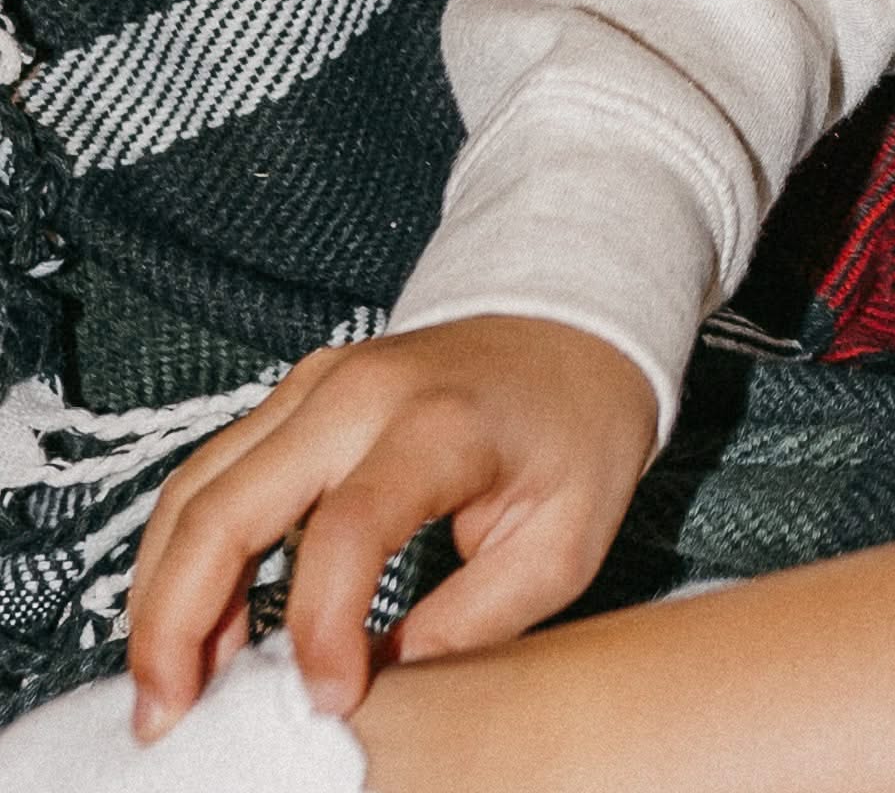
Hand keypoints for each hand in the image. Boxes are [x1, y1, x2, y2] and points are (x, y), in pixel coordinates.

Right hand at [126, 314, 657, 739]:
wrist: (578, 325)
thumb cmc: (578, 433)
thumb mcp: (564, 540)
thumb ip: (473, 621)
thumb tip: (376, 688)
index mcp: (441, 422)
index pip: (346, 529)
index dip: (320, 630)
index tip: (328, 703)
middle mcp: (361, 391)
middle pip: (226, 505)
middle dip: (176, 623)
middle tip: (168, 719)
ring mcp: (318, 383)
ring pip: (195, 489)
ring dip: (164, 596)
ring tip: (172, 691)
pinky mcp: (297, 394)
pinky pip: (212, 476)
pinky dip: (186, 557)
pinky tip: (203, 632)